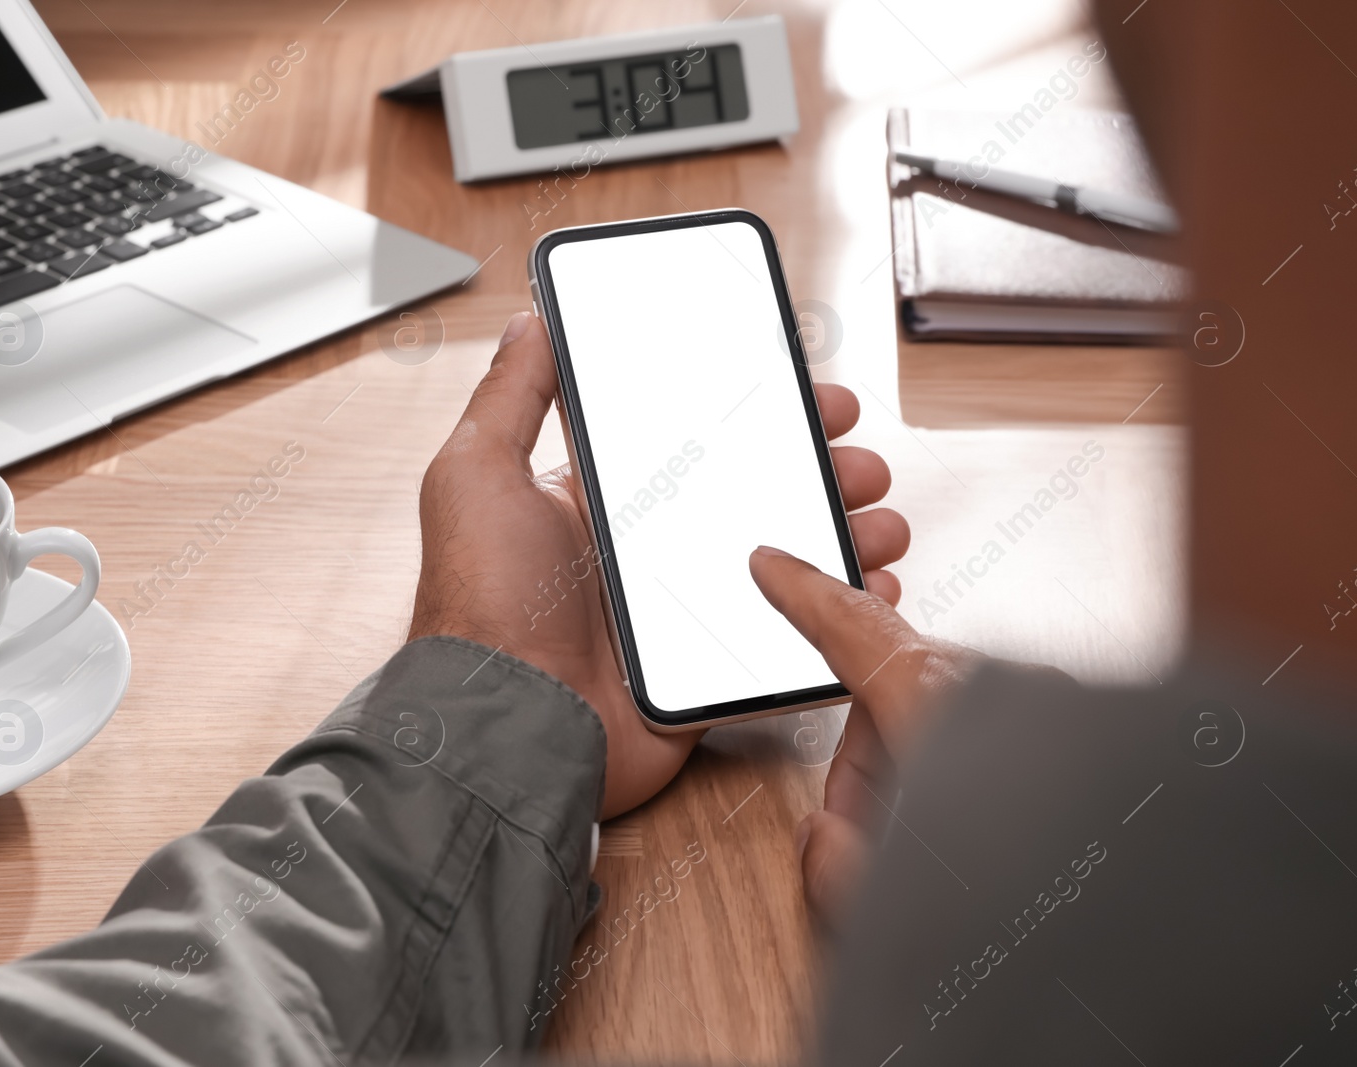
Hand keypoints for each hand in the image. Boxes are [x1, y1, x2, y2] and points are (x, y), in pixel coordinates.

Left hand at [409, 311, 910, 816]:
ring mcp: (685, 612)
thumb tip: (530, 321)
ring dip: (843, 534)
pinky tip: (870, 588)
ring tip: (880, 522)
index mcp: (605, 502)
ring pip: (788, 560)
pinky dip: (838, 611)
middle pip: (757, 495)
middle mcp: (649, 551)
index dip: (759, 415)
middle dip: (820, 470)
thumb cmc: (479, 601)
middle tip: (859, 460)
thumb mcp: (476, 475)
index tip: (811, 392)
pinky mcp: (710, 668)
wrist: (505, 723)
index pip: (699, 440)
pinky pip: (791, 635)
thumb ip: (511, 397)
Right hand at [749, 548, 1065, 919]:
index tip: (774, 564)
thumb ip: (837, 866)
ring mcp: (1055, 704)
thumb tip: (825, 840)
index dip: (803, 595)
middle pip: (895, 693)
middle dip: (866, 765)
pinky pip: (1008, 734)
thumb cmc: (1057, 914)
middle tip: (864, 844)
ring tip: (946, 861)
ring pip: (952, 718)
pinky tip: (997, 842)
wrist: (1182, 933)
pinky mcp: (1095, 729)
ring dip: (928, 778)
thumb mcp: (902, 909)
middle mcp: (1005, 687)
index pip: (853, 630)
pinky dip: (982, 777)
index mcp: (945, 705)